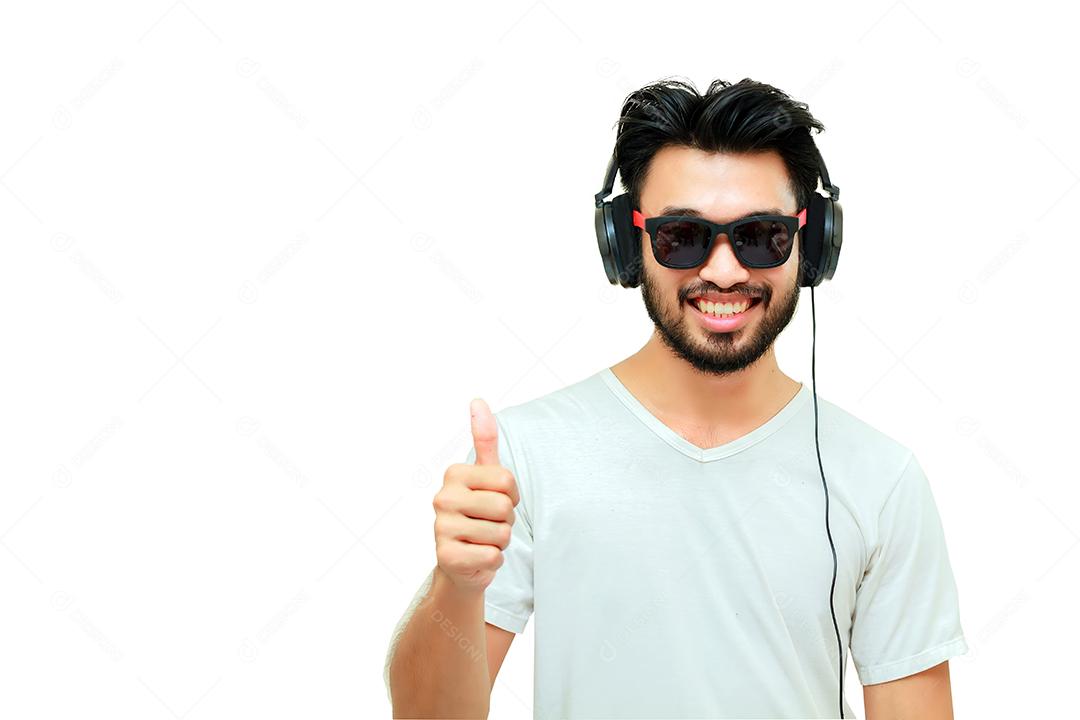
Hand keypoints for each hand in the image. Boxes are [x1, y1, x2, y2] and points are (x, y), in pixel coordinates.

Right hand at [432, 398, 519, 592]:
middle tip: (489, 523)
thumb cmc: (478, 514)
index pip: (506, 480)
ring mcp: (441, 528)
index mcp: (453, 474)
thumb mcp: (485, 475)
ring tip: (482, 539)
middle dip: (506, 520)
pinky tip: (477, 556)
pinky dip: (493, 560)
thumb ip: (484, 440)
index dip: (511, 494)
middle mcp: (442, 498)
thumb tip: (478, 400)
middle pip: (504, 507)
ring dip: (500, 541)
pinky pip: (493, 556)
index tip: (495, 499)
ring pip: (501, 533)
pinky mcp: (447, 558)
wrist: (462, 563)